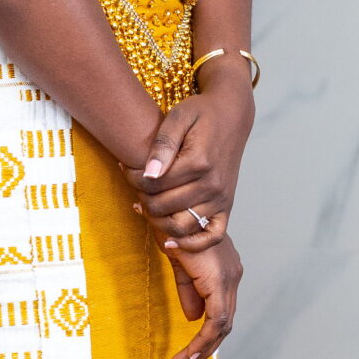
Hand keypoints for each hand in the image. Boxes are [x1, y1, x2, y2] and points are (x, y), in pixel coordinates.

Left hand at [125, 75, 253, 253]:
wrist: (231, 116)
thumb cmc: (201, 114)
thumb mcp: (178, 117)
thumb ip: (162, 144)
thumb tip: (149, 173)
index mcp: (199, 162)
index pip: (154, 184)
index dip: (133, 178)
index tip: (126, 167)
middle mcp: (213, 185)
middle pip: (163, 206)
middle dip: (141, 197)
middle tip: (134, 184)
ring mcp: (221, 198)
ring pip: (180, 226)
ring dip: (156, 220)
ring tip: (146, 204)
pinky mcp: (226, 206)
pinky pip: (210, 237)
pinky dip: (190, 244)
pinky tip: (169, 241)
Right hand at [168, 234, 241, 358]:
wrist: (175, 210)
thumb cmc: (174, 226)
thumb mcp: (179, 263)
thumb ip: (188, 289)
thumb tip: (191, 317)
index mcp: (224, 271)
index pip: (220, 312)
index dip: (205, 335)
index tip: (187, 356)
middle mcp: (232, 277)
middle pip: (224, 324)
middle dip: (204, 351)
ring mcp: (229, 280)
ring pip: (222, 328)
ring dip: (201, 352)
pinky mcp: (220, 284)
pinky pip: (216, 323)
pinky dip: (201, 342)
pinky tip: (186, 356)